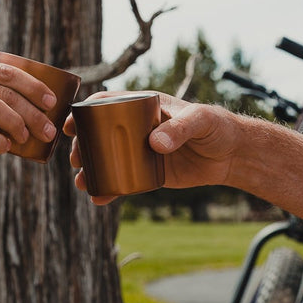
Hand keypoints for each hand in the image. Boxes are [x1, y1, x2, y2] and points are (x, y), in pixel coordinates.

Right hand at [65, 91, 240, 204]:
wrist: (231, 155)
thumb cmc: (216, 126)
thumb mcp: (200, 120)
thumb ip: (179, 128)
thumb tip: (154, 143)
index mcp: (144, 106)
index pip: (106, 103)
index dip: (84, 112)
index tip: (71, 125)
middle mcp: (136, 127)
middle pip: (99, 133)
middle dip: (82, 146)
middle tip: (76, 159)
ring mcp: (139, 150)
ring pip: (107, 158)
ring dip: (90, 169)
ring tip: (82, 182)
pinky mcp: (147, 172)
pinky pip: (123, 180)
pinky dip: (110, 189)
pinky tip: (99, 198)